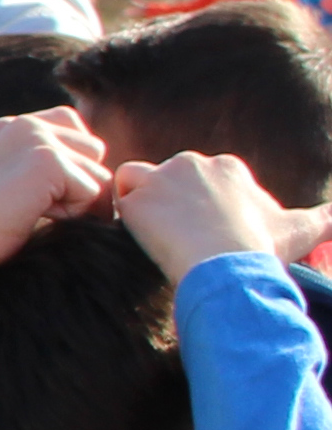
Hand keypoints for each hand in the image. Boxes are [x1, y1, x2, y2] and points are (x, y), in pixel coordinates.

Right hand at [0, 107, 111, 298]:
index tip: (31, 192)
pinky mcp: (47, 160)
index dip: (71, 167)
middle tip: (29, 203)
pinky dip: (72, 214)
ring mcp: (35, 138)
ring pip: (99, 174)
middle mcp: (25, 122)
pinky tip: (33, 215)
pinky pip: (93, 192)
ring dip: (76, 203)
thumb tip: (114, 172)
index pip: (77, 131)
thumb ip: (51, 161)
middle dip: (78, 185)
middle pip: (95, 152)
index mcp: (14, 124)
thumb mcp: (17, 181)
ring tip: (30, 210)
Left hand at [114, 149, 331, 282]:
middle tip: (179, 239)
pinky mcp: (138, 197)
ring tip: (155, 234)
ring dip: (141, 201)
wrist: (231, 267)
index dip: (196, 208)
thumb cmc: (264, 250)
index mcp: (229, 167)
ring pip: (137, 178)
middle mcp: (195, 162)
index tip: (204, 233)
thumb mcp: (302, 230)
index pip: (198, 180)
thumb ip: (328, 219)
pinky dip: (123, 213)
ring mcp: (163, 177)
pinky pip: (118, 196)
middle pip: (167, 179)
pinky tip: (139, 235)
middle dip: (169, 205)